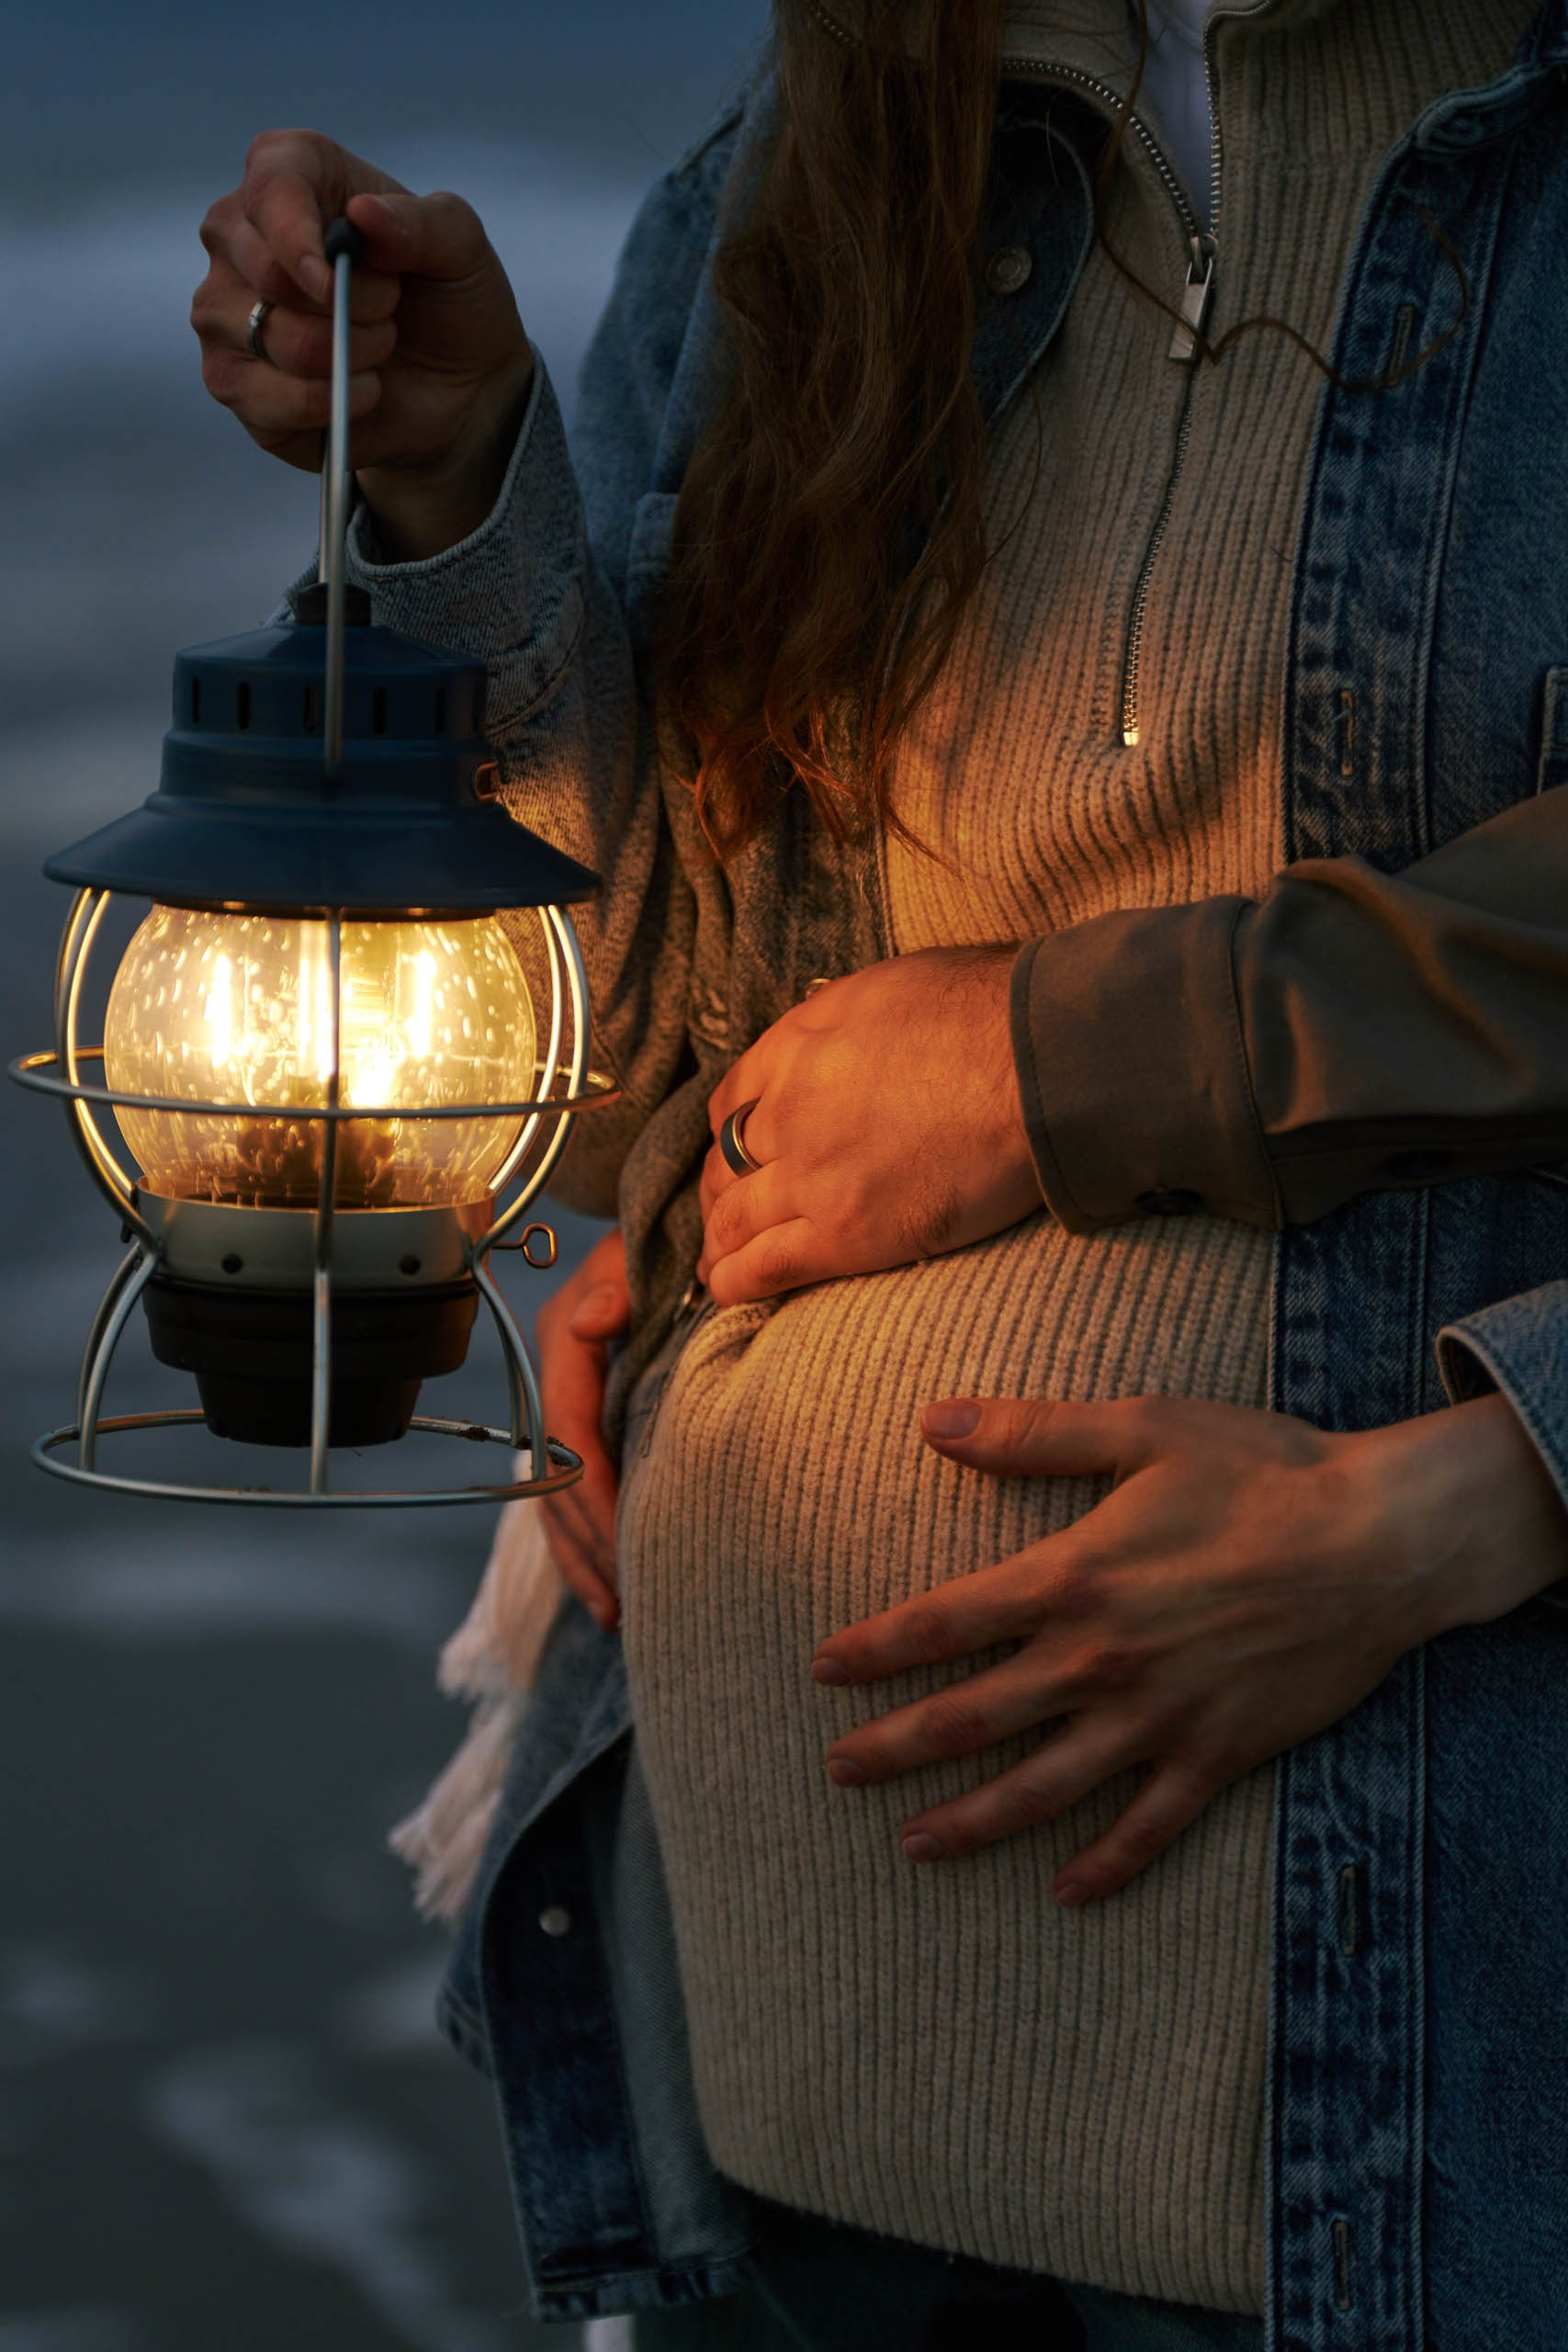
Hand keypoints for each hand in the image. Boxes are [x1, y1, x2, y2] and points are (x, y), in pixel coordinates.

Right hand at [193, 129, 532, 552]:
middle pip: (269, 271)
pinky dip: (326, 403)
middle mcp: (240, 234)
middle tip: (389, 309)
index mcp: (292, 174)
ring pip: (272, 337)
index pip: (271, 183)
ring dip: (345, 356)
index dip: (296, 233)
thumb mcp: (462, 249)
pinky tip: (357, 393)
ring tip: (378, 348)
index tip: (331, 279)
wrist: (458, 389)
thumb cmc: (448, 300)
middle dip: (350, 306)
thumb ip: (423, 222)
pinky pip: (261, 396)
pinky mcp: (232, 379)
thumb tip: (363, 213)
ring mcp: (225, 308)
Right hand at [534, 1227, 629, 1633]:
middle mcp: (553, 1385)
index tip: (627, 1536)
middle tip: (625, 1600)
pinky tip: (612, 1592)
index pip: (569, 1433)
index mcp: (561, 1347)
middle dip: (586, 1545)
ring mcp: (564, 1411)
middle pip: (556, 1483)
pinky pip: (573, 1498)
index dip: (592, 1489)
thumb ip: (617, 1284)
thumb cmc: (654, 1241)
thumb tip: (596, 1320)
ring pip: (558, 1502)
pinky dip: (589, 1547)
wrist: (655, 1232)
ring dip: (584, 1560)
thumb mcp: (632, 1250)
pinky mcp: (584, 1431)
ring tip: (616, 1615)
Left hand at [697, 946, 1041, 1303]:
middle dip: (719, 1191)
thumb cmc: (991, 1012)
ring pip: (734, 1217)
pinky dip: (735, 1281)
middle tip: (724, 1213)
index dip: (731, 1130)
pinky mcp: (845, 1231)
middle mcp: (787, 1109)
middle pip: (727, 1161)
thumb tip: (846, 1035)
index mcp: (797, 1044)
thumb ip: (845, 1018)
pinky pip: (765, 1266)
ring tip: (716, 1263)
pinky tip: (727, 1290)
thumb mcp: (890, 985)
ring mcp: (811, 1174)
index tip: (740, 1150)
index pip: (733, 1097)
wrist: (1038, 1063)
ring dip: (719, 1242)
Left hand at [812, 1388, 1567, 1903]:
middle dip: (895, 1749)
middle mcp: (1101, 1662)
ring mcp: (1158, 1719)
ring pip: (1043, 1790)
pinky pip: (1150, 1827)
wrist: (1384, 1540)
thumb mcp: (1144, 1428)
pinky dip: (1107, 1866)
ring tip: (912, 1845)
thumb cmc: (1263, 1471)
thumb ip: (1034, 1432)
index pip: (943, 1623)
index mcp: (1073, 1579)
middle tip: (837, 1770)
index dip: (875, 1649)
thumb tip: (934, 1420)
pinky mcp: (1218, 1755)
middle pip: (972, 1718)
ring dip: (970, 1821)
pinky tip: (1066, 1891)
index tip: (823, 1668)